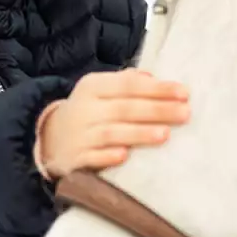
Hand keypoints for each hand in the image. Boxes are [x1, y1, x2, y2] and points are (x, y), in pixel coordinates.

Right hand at [33, 69, 189, 179]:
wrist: (51, 139)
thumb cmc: (90, 111)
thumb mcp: (101, 91)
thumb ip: (127, 83)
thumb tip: (154, 78)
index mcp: (93, 86)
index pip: (128, 85)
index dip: (156, 89)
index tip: (185, 93)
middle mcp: (85, 108)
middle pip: (124, 108)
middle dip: (157, 111)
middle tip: (186, 114)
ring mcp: (79, 135)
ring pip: (111, 133)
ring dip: (139, 133)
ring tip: (165, 134)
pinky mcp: (74, 159)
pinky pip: (92, 158)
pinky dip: (107, 157)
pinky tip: (125, 157)